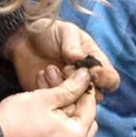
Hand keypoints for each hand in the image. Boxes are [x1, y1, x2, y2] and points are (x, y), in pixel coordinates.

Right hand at [0, 70, 99, 136]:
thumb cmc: (15, 119)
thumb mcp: (45, 98)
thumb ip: (70, 87)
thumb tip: (86, 76)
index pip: (90, 108)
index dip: (84, 89)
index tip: (78, 75)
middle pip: (84, 120)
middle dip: (75, 100)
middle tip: (62, 83)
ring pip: (71, 128)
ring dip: (63, 109)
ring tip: (48, 89)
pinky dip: (56, 123)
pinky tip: (44, 106)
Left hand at [5, 18, 119, 94]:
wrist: (24, 42)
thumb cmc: (50, 32)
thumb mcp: (65, 31)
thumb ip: (74, 45)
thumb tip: (80, 59)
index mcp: (95, 63)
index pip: (111, 80)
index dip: (103, 79)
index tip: (87, 69)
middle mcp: (86, 81)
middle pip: (95, 96)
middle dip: (80, 84)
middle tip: (65, 68)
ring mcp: (69, 91)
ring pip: (76, 103)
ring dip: (63, 88)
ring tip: (50, 69)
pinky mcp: (53, 99)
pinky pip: (56, 105)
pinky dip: (48, 90)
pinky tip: (40, 74)